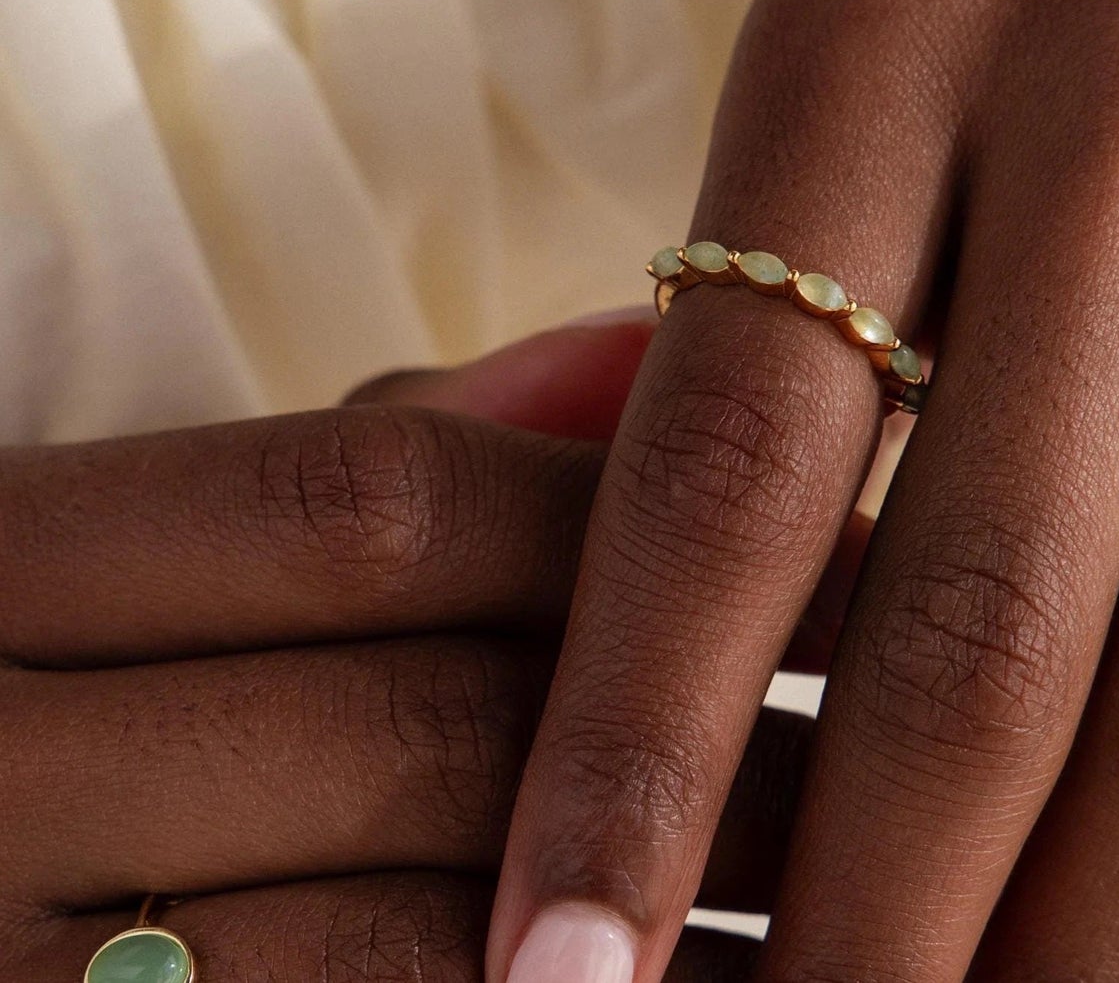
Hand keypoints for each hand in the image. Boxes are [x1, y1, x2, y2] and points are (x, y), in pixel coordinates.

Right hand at [0, 316, 851, 979]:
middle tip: (884, 743)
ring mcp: (24, 981)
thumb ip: (414, 440)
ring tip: (838, 891)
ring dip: (667, 927)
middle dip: (694, 745)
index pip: (375, 503)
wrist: (0, 861)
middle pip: (431, 724)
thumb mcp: (213, 546)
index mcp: (13, 575)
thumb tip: (643, 345)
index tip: (831, 551)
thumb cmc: (117, 694)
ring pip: (431, 943)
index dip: (629, 527)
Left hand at [489, 0, 1118, 982]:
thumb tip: (644, 620)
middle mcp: (1113, 94)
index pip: (723, 463)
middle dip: (877, 902)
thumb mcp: (863, 58)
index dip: (633, 748)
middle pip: (972, 601)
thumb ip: (756, 308)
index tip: (559, 973)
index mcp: (876, 34)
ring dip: (1100, 898)